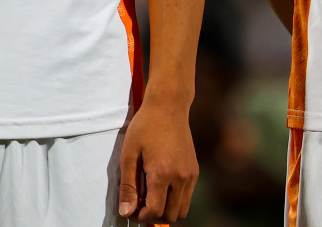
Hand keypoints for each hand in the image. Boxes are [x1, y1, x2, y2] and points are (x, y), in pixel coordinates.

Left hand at [118, 96, 199, 221]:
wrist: (169, 106)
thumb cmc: (145, 127)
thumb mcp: (129, 155)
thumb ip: (128, 186)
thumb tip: (126, 212)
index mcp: (162, 174)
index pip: (154, 211)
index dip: (139, 217)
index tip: (131, 209)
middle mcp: (180, 177)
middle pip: (170, 216)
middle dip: (153, 216)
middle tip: (139, 205)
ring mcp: (190, 174)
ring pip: (182, 210)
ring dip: (166, 211)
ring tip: (151, 198)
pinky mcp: (194, 170)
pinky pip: (187, 197)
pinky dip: (174, 200)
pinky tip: (161, 188)